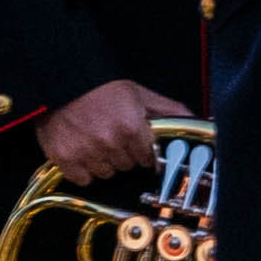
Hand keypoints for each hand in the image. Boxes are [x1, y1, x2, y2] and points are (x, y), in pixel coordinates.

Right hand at [39, 77, 189, 186]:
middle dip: (123, 154)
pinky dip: (83, 170)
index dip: (142, 149)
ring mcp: (86, 153)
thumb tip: (197, 120)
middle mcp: (110, 143)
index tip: (133, 141)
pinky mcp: (65, 159)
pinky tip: (82, 151)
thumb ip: (169, 110)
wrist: (63, 81)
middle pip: (126, 167)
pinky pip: (83, 179)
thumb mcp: (140, 94)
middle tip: (112, 136)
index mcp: (131, 128)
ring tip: (95, 141)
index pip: (147, 158)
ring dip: (103, 162)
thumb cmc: (103, 87)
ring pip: (106, 174)